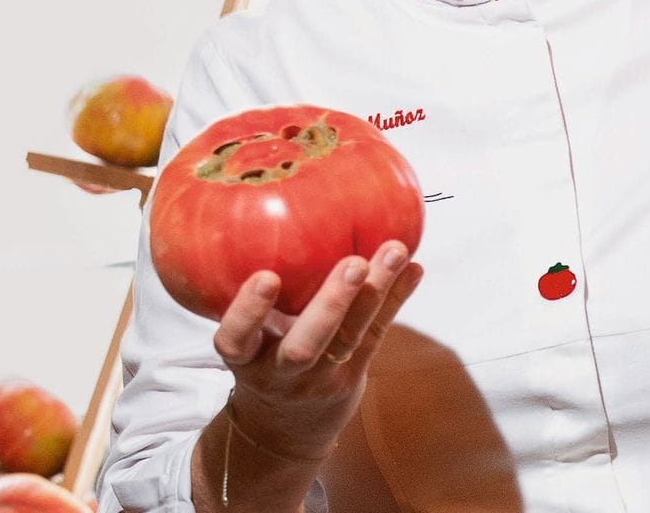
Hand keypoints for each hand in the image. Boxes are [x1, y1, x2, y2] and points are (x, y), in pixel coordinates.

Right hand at [211, 241, 423, 461]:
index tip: (267, 276)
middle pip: (305, 347)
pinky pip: (376, 334)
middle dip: (331, 304)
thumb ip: (257, 300)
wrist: (285, 430)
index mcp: (245, 358)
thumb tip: (277, 218)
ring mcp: (320, 379)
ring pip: (350, 338)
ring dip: (375, 292)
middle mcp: (280, 373)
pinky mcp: (352, 375)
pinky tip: (413, 268)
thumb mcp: (247, 339)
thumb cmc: (260, 360)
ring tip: (394, 252)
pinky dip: (395, 298)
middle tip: (354, 263)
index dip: (249, 312)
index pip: (236, 339)